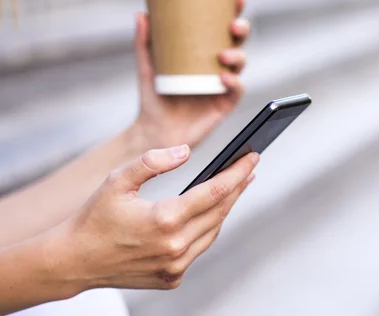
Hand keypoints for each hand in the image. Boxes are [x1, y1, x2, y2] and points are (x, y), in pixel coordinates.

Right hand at [48, 146, 258, 292]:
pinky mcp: (171, 279)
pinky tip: (209, 214)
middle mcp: (176, 246)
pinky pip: (199, 248)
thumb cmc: (94, 217)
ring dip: (225, 208)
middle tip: (249, 168)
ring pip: (213, 231)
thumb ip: (153, 161)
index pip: (217, 190)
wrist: (73, 261)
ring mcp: (175, 266)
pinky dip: (207, 229)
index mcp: (166, 219)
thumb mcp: (118, 180)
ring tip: (234, 187)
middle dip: (238, 187)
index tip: (253, 157)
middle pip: (221, 210)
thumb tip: (186, 151)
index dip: (238, 171)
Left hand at [133, 0, 250, 149]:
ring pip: (240, 64)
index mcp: (204, 53)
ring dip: (237, 56)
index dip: (233, 11)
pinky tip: (224, 79)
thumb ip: (144, 42)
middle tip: (233, 26)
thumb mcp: (148, 66)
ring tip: (223, 56)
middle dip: (242, 30)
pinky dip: (234, 83)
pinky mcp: (224, 104)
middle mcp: (218, 66)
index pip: (222, 28)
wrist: (155, 131)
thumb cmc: (154, 98)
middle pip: (238, 42)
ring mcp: (223, 85)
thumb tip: (141, 14)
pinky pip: (236, 91)